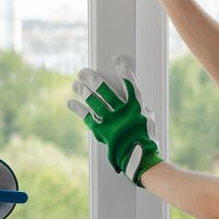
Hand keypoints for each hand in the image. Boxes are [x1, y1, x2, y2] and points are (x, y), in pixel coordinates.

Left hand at [68, 56, 163, 185]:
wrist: (139, 158)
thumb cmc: (146, 136)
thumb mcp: (148, 117)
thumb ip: (138, 104)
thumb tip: (128, 91)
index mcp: (137, 107)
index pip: (129, 84)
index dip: (123, 71)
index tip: (116, 59)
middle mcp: (123, 113)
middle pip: (104, 90)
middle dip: (92, 78)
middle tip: (83, 72)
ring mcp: (111, 122)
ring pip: (93, 101)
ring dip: (82, 91)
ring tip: (75, 83)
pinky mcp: (101, 132)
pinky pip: (86, 117)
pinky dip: (78, 108)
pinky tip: (71, 102)